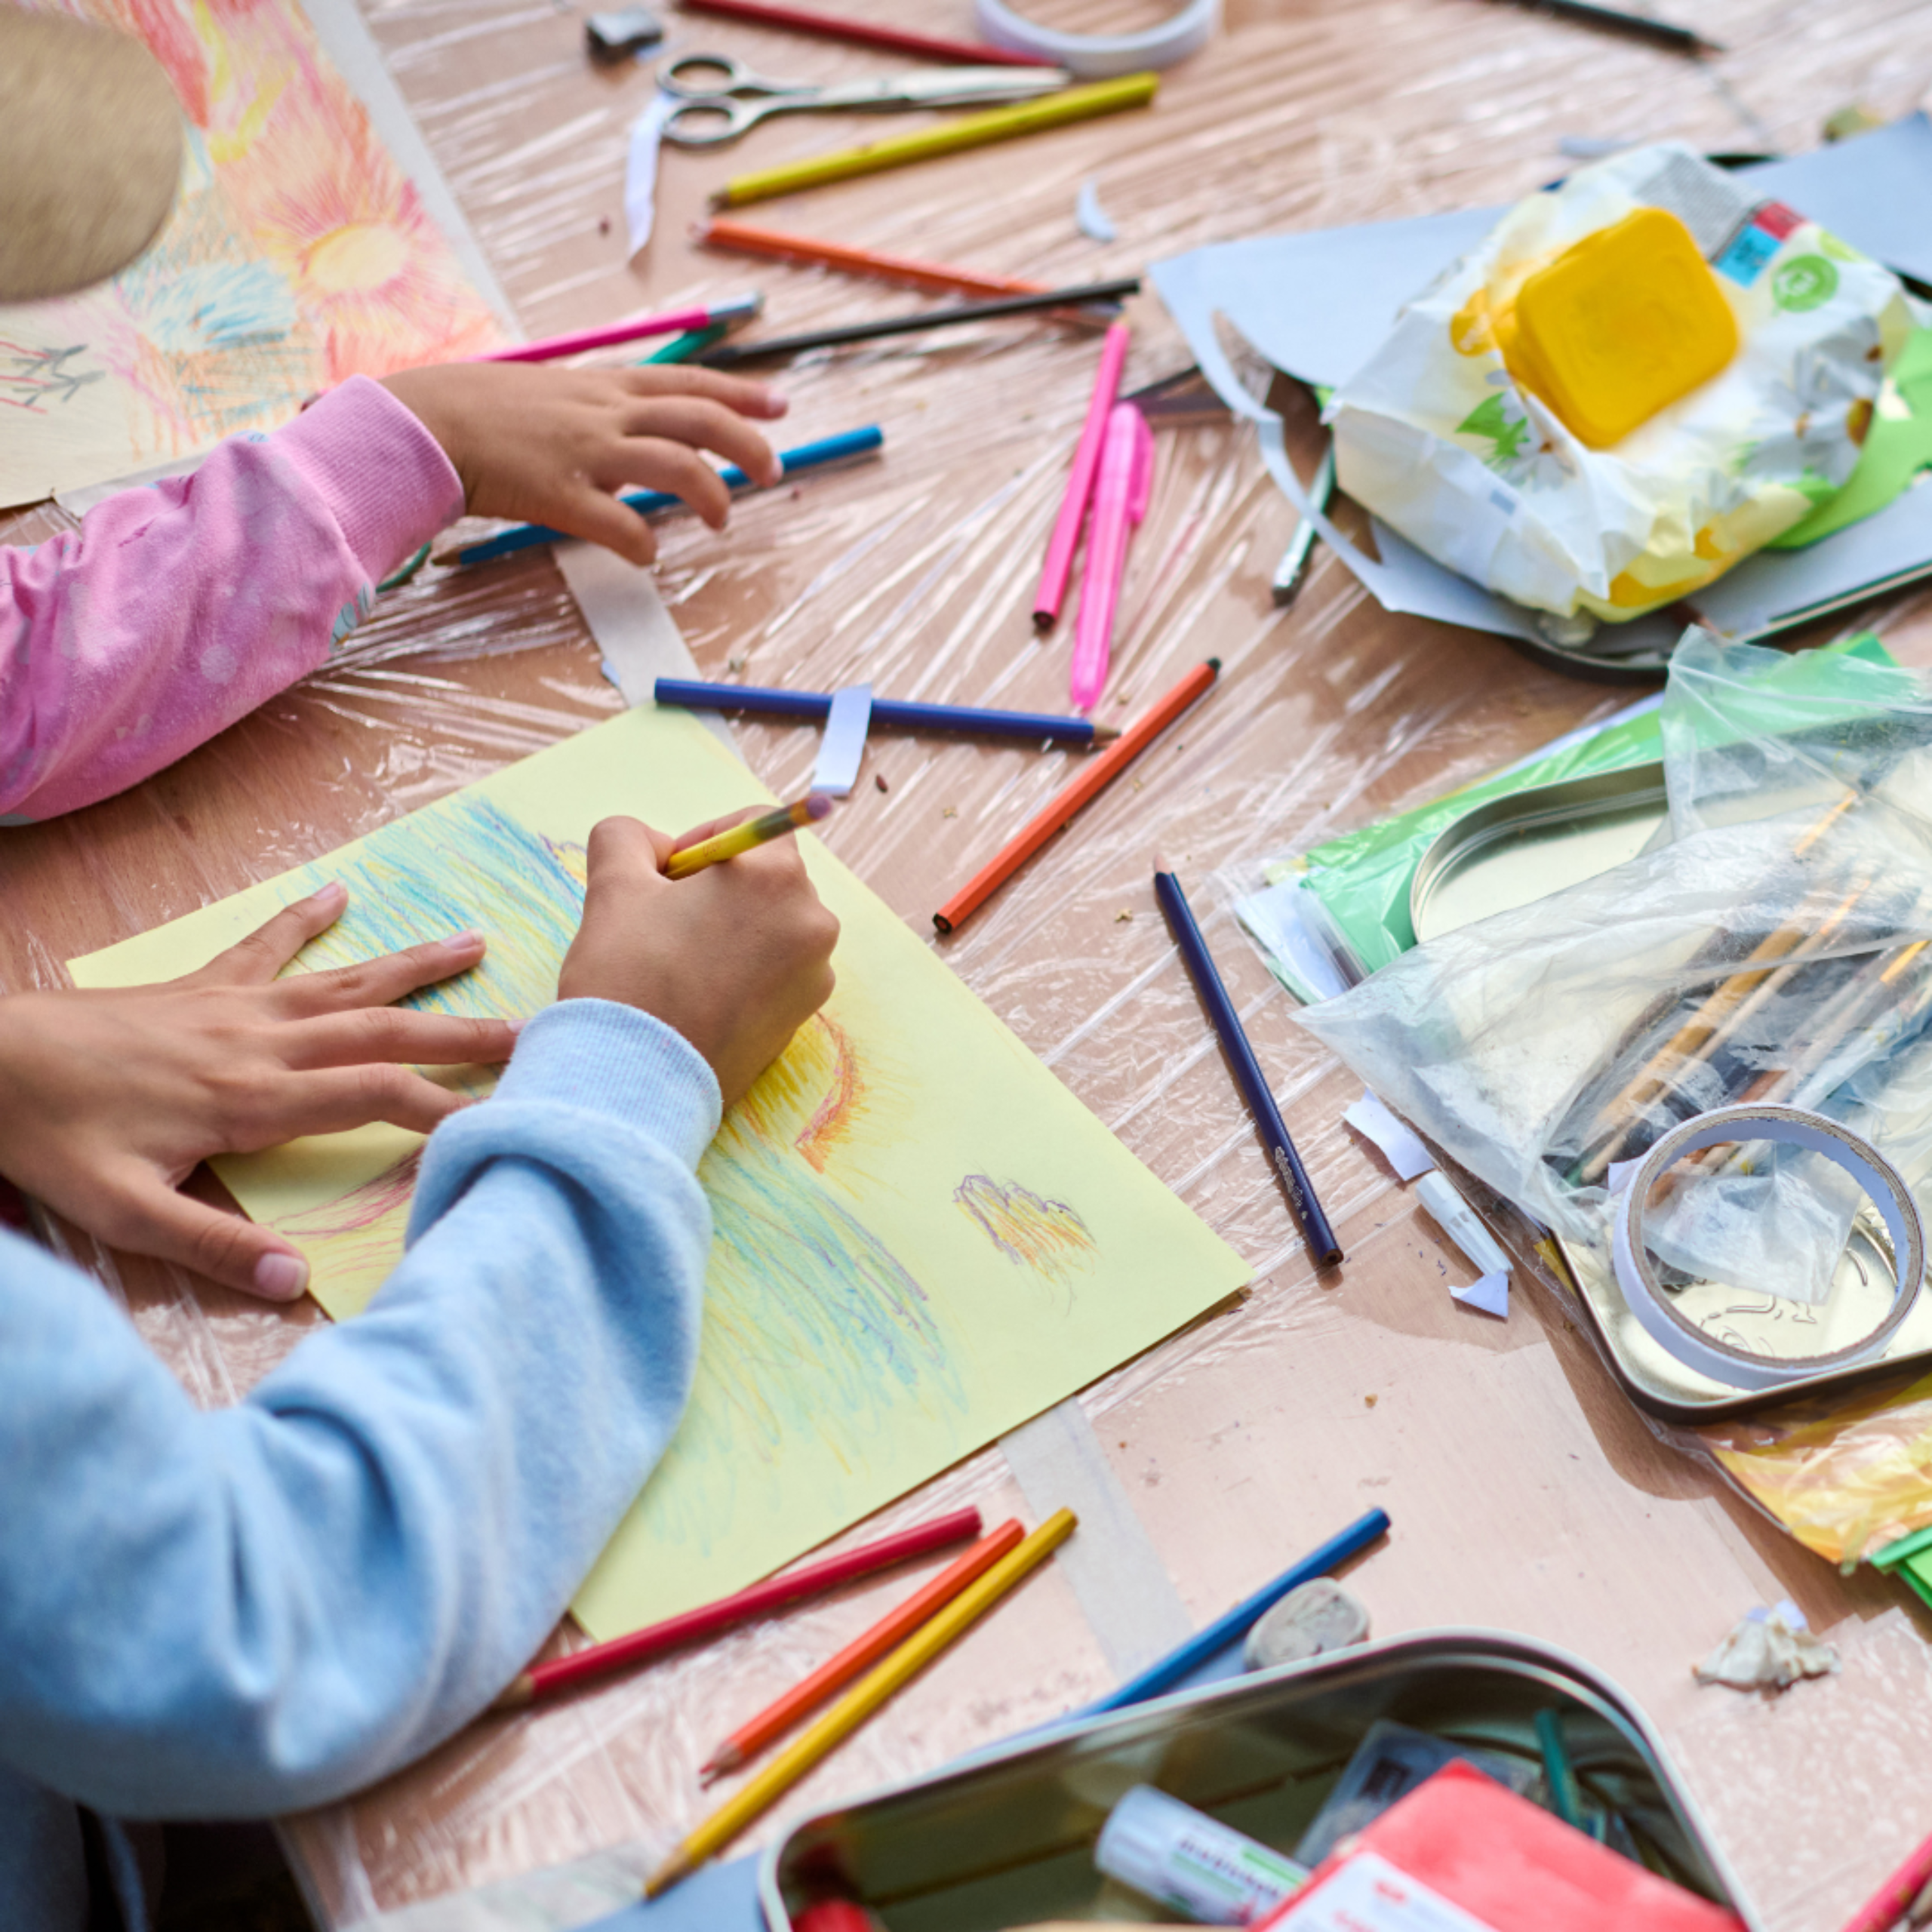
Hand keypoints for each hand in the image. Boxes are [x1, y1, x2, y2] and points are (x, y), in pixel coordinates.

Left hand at [0, 884, 518, 1301]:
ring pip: (343, 981)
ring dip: (413, 966)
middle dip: (460, 1033)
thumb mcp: (122, 1213)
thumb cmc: (51, 1139)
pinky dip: (304, 919)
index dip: (442, 1109)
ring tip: (477, 945)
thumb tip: (296, 1280)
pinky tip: (339, 894)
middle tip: (530, 1029)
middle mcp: (260, 1042)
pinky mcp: (200, 987)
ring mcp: (233, 1006)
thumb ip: (212, 1247)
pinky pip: (264, 946)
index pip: (373, 1099)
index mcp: (253, 1100)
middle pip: (381, 1032)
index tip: (503, 1117)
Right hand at [380, 362, 787, 564]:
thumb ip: (598, 414)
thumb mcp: (552, 396)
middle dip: (746, 442)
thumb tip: (633, 442)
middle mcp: (603, 413)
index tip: (780, 404)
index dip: (740, 393)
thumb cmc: (482, 413)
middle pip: (698, 418)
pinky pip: (616, 523)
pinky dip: (641, 542)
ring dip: (710, 494)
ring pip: (673, 465)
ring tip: (722, 520)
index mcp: (604, 387)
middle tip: (772, 470)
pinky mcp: (557, 493)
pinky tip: (648, 554)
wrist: (423, 422)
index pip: (688, 382)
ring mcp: (583, 451)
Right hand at [558, 812, 838, 1108]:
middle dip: (719, 887)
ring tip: (678, 962)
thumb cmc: (626, 977)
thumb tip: (652, 845)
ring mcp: (813, 977)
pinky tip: (697, 995)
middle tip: (666, 918)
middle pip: (767, 877)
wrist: (635, 1083)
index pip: (754, 825)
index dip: (703, 839)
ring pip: (771, 927)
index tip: (667, 874)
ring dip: (730, 929)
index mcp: (777, 879)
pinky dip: (742, 972)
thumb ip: (628, 838)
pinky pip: (775, 974)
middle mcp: (812, 924)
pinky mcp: (801, 1020)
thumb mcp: (614, 885)